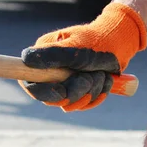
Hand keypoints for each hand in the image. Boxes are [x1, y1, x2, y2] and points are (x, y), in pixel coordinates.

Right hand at [20, 3, 146, 111]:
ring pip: (71, 104)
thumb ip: (51, 55)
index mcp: (43, 60)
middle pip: (53, 99)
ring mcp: (65, 84)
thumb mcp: (74, 48)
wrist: (120, 43)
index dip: (44, 93)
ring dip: (90, 91)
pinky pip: (84, 105)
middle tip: (91, 78)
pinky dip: (98, 95)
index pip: (31, 84)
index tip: (62, 92)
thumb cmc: (96, 41)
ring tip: (101, 75)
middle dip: (76, 91)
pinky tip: (105, 81)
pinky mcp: (79, 92)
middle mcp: (51, 74)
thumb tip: (26, 59)